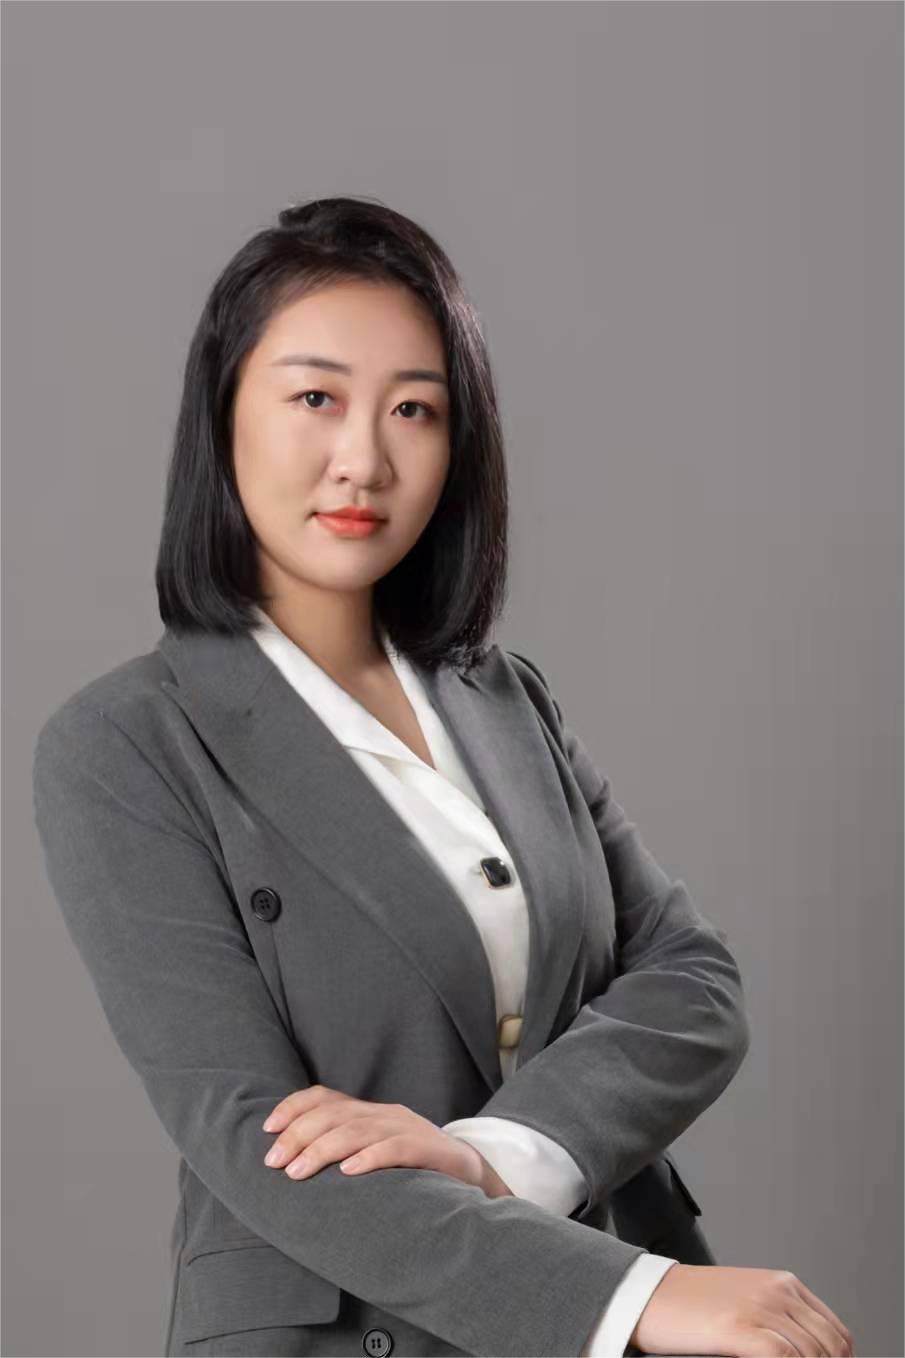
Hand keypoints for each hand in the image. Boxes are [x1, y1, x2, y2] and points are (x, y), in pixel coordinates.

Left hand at [262, 1085, 512, 1198]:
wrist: (472, 1176)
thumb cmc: (413, 1171)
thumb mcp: (374, 1155)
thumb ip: (343, 1152)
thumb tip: (291, 1165)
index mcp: (370, 1112)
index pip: (326, 1097)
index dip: (294, 1108)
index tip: (267, 1129)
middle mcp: (386, 1113)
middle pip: (335, 1113)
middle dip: (299, 1135)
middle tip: (274, 1162)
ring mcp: (408, 1128)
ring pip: (358, 1130)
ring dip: (323, 1150)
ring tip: (298, 1172)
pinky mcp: (430, 1149)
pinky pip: (396, 1149)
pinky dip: (370, 1158)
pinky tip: (348, 1172)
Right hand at [629, 1263, 855, 1356]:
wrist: (648, 1294)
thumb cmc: (690, 1302)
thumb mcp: (744, 1299)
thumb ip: (777, 1318)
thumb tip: (804, 1352)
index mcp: (782, 1283)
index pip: (835, 1331)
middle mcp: (777, 1292)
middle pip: (829, 1346)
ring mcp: (760, 1310)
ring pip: (812, 1354)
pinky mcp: (741, 1330)